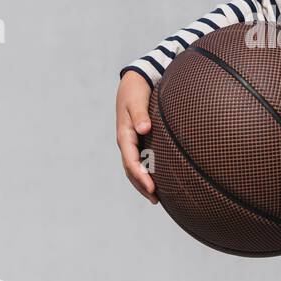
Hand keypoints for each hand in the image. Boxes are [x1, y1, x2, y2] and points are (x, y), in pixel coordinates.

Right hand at [116, 72, 157, 203]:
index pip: (131, 161)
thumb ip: (140, 114)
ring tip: (155, 198)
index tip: (152, 188)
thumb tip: (144, 129)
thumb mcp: (136, 100)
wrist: (134, 82)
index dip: (140, 176)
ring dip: (142, 183)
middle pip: (131, 169)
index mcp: (124, 135)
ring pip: (134, 168)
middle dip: (141, 185)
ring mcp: (131, 142)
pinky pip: (139, 161)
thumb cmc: (136, 91)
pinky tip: (156, 180)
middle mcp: (126, 141)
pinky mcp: (137, 140)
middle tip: (155, 199)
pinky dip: (145, 172)